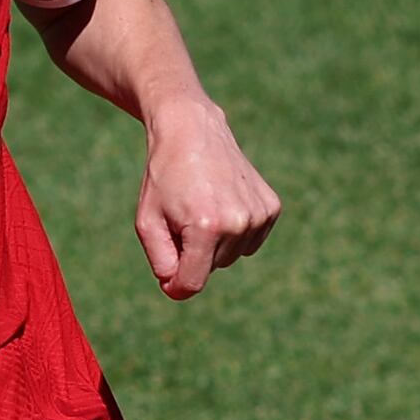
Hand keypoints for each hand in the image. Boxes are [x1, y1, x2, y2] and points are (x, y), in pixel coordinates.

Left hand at [133, 101, 283, 299]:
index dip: (176, 283)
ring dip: (215, 242)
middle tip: (183, 215)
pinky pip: (250, 242)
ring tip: (203, 207)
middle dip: (194, 252)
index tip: (167, 276)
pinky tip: (223, 203)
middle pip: (212, 268)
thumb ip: (161, 262)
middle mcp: (238, 223)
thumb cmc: (164, 177)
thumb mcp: (148, 222)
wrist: (192, 130)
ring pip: (232, 256)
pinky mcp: (271, 207)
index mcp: (205, 227)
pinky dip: (235, 231)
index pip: (193, 282)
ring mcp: (259, 215)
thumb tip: (179, 290)